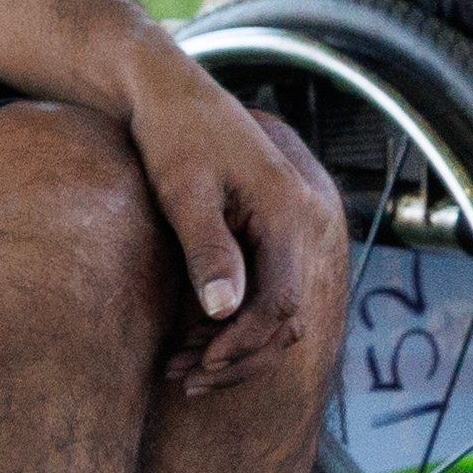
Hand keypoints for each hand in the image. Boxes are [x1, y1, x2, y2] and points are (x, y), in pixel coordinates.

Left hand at [116, 52, 347, 401]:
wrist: (169, 94)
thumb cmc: (173, 136)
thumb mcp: (184, 192)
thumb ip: (208, 249)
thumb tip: (224, 311)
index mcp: (289, 212)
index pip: (282, 300)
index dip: (243, 341)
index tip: (202, 366)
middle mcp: (303, 223)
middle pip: (287, 316)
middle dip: (238, 355)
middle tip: (184, 378)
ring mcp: (292, 230)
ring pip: (279, 312)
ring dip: (235, 346)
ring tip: (180, 370)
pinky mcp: (273, 236)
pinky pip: (266, 293)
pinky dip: (234, 324)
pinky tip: (190, 342)